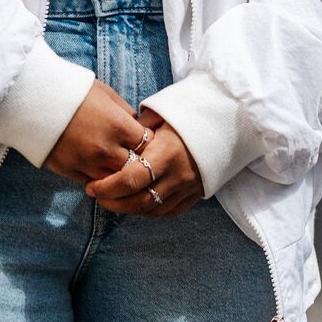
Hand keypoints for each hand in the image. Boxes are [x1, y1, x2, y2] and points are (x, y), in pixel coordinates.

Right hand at [44, 80, 149, 184]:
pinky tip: (99, 169)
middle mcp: (106, 149)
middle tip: (136, 158)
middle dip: (138, 164)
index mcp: (119, 126)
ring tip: (117, 166)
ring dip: (118, 175)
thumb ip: (125, 113)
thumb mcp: (106, 93)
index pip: (148, 146)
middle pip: (135, 169)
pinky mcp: (69, 171)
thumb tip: (138, 127)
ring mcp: (87, 163)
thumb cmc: (72, 90)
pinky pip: (93, 183)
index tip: (147, 142)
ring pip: (115, 182)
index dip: (150, 144)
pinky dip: (99, 179)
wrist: (33, 97)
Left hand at [85, 112, 201, 217]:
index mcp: (167, 153)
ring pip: (152, 210)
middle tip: (96, 195)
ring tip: (113, 199)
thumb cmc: (192, 110)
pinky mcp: (197, 193)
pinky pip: (169, 211)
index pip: (132, 180)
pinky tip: (136, 202)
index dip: (108, 187)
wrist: (229, 120)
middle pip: (139, 202)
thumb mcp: (164, 110)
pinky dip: (149, 211)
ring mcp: (189, 187)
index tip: (92, 186)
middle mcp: (178, 175)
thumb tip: (120, 133)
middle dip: (113, 203)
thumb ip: (141, 125)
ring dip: (129, 209)